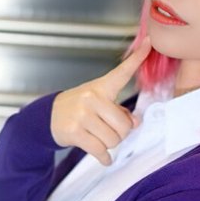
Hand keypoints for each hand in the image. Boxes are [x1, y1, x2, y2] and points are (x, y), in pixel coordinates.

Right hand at [50, 38, 150, 165]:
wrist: (49, 117)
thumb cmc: (79, 109)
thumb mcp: (99, 103)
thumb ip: (119, 112)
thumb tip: (135, 123)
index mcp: (101, 87)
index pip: (122, 72)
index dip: (137, 58)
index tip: (150, 42)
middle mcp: (92, 98)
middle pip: (124, 126)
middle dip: (121, 134)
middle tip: (110, 132)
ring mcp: (82, 115)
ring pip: (113, 140)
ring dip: (110, 145)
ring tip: (100, 138)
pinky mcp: (74, 132)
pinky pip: (100, 150)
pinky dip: (105, 158)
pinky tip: (104, 158)